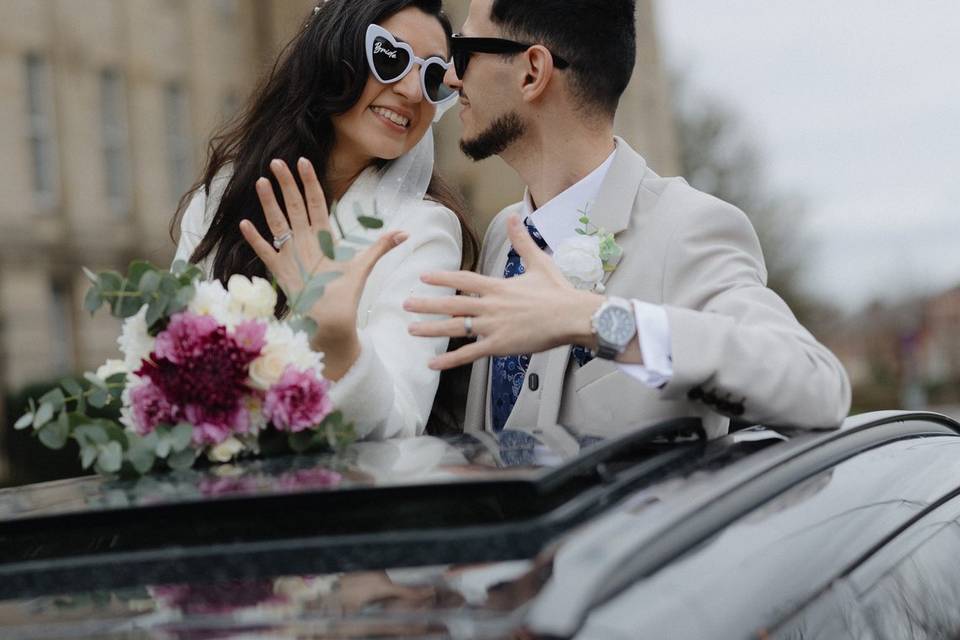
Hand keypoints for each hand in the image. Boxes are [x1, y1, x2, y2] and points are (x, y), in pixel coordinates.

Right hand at [240, 158, 407, 379]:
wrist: (334, 321)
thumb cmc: (346, 293)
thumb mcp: (364, 266)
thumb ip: (381, 247)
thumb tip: (406, 233)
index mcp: (324, 237)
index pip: (317, 203)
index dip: (310, 183)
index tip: (304, 161)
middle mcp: (305, 241)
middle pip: (295, 207)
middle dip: (287, 185)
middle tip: (277, 161)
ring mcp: (291, 255)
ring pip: (278, 223)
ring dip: (269, 204)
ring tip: (261, 182)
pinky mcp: (281, 272)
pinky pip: (265, 253)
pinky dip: (256, 240)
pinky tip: (245, 224)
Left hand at [405, 214, 603, 369]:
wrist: (572, 316)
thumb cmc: (559, 292)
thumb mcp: (539, 263)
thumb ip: (521, 241)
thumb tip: (514, 217)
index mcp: (498, 286)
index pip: (463, 279)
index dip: (442, 278)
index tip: (423, 277)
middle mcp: (490, 306)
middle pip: (452, 304)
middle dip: (426, 304)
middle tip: (405, 304)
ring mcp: (493, 326)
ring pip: (455, 328)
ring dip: (431, 330)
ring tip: (411, 330)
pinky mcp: (499, 345)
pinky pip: (469, 354)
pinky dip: (449, 360)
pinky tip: (432, 364)